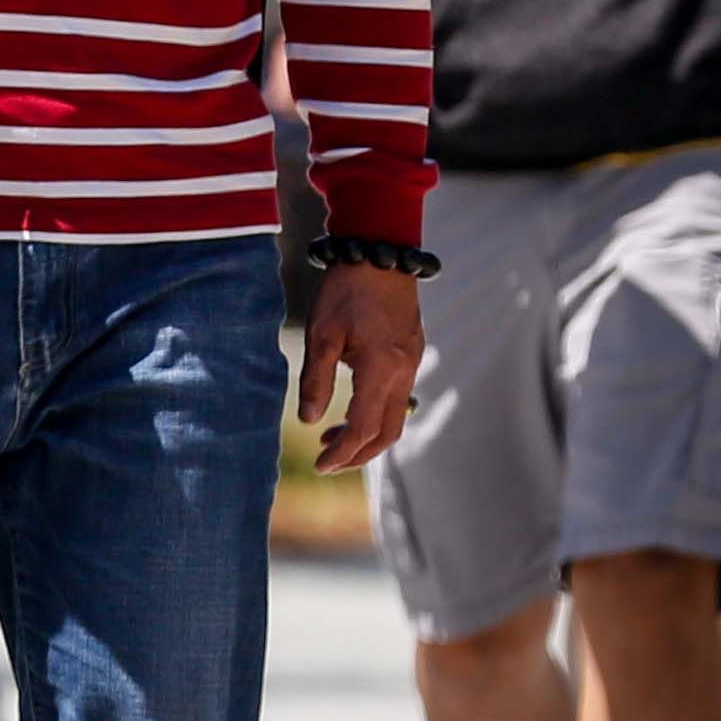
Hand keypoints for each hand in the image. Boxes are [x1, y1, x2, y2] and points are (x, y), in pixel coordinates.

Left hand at [300, 259, 423, 472]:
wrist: (380, 255)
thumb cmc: (345, 292)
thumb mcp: (320, 335)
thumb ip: (315, 380)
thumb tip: (309, 420)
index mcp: (382, 370)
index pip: (365, 429)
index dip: (343, 453)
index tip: (319, 465)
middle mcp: (404, 371)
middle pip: (388, 432)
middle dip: (358, 454)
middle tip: (327, 461)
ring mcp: (412, 362)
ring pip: (396, 416)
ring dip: (367, 434)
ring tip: (331, 438)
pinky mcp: (410, 352)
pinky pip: (398, 396)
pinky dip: (376, 412)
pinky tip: (351, 408)